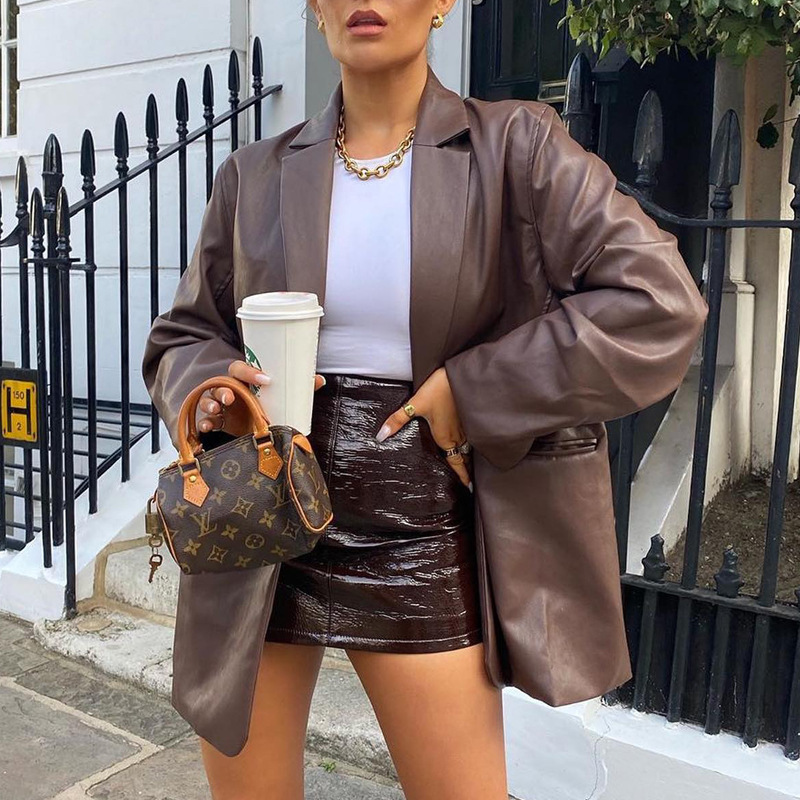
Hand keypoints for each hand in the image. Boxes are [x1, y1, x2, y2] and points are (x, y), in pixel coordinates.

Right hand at [196, 360, 326, 436]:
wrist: (260, 431)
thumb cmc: (270, 407)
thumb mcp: (284, 398)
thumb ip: (299, 388)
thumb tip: (319, 380)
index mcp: (246, 381)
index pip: (240, 368)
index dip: (250, 371)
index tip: (265, 379)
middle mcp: (232, 391)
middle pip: (220, 383)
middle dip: (223, 389)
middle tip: (230, 398)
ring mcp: (223, 407)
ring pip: (209, 399)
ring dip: (210, 403)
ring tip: (217, 410)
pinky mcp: (219, 423)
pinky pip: (205, 420)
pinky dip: (204, 423)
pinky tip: (207, 427)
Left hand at [375, 366, 471, 488]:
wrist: (461, 375)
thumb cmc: (439, 390)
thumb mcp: (415, 404)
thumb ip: (397, 420)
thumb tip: (381, 436)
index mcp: (445, 438)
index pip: (457, 464)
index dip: (463, 477)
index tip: (468, 488)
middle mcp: (458, 436)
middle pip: (464, 457)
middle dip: (466, 469)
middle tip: (467, 481)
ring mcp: (467, 427)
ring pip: (468, 447)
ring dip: (468, 455)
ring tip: (468, 465)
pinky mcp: (471, 417)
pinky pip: (472, 436)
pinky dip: (471, 442)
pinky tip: (467, 440)